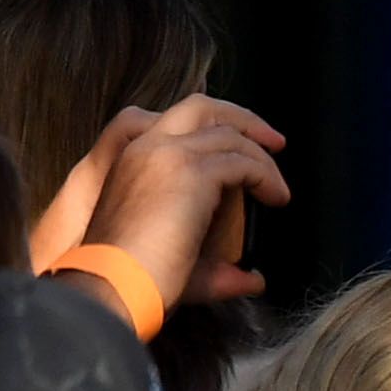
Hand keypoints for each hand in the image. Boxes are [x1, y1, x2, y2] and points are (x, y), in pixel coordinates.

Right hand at [35, 96, 289, 311]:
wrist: (111, 282)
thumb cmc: (138, 277)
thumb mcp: (177, 259)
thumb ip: (218, 266)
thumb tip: (253, 278)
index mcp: (134, 157)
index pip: (180, 121)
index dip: (218, 127)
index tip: (247, 148)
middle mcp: (148, 147)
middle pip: (202, 108)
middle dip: (244, 119)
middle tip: (274, 142)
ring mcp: (168, 155)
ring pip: (229, 136)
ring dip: (262, 159)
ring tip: (278, 190)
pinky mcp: (190, 174)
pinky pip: (241, 162)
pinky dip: (265, 177)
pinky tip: (275, 199)